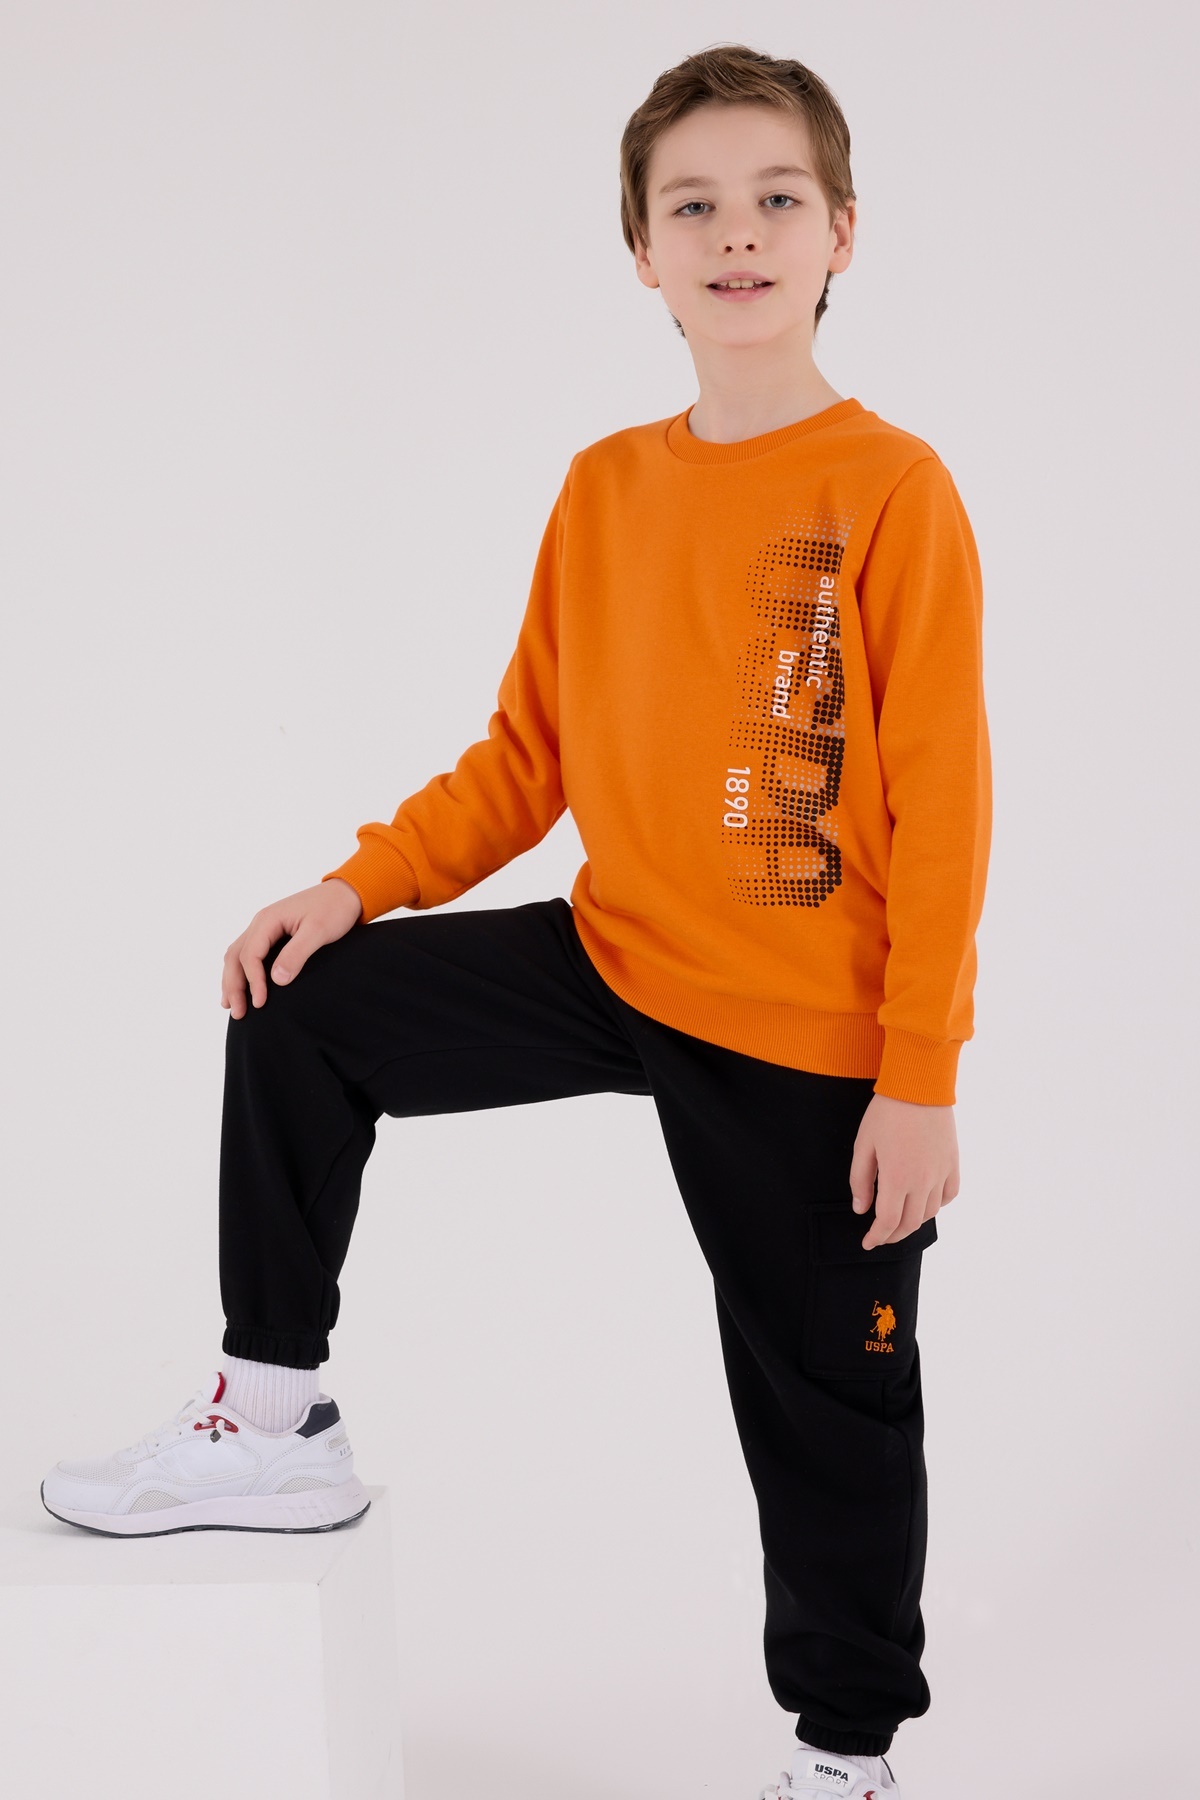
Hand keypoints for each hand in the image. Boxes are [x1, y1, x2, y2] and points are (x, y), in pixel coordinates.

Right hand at [221, 879, 362, 1018]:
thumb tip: (276, 980)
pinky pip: (247, 953)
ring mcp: (264, 928)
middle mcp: (260, 922)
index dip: (253, 981)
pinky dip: (240, 971)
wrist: (346, 893)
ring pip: (236, 956)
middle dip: (234, 986)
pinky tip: (242, 987)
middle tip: (238, 1013)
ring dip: (232, 980)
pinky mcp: (271, 934)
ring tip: (230, 1006)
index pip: (250, 955)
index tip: (260, 1003)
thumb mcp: (318, 931)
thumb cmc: (334, 909)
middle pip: (236, 957)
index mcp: (268, 920)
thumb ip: (297, 953)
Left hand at [848, 1092, 958, 1249]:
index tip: (868, 1243)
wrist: (919, 1086)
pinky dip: (937, 1205)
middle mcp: (922, 1181)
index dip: (877, 1237)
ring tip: (900, 1219)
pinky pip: (949, 1195)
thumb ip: (861, 1181)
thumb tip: (861, 1209)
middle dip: (894, 1235)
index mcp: (897, 1179)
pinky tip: (925, 1201)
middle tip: (881, 1236)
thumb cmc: (886, 1112)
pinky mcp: (953, 1163)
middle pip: (910, 1223)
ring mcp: (941, 1173)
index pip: (888, 1222)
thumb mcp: (864, 1145)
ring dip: (914, 1222)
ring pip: (930, 1212)